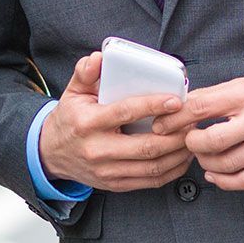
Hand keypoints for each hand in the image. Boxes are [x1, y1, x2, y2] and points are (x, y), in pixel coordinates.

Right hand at [38, 52, 192, 192]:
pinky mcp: (116, 184)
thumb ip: (86, 73)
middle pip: (146, 146)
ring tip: (191, 137)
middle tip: (192, 120)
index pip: (125, 113)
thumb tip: (99, 58)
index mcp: (88, 123)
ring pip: (153, 167)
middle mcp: (98, 150)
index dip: (153, 106)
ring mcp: (108, 171)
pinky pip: (151, 181)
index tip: (175, 100)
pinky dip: (172, 170)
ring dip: (178, 153)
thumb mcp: (73, 92)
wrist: (51, 153)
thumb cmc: (69, 119)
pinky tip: (182, 156)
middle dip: (175, 134)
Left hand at [151, 70, 243, 191]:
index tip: (162, 125)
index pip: (200, 107)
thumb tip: (181, 107)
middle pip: (211, 141)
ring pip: (227, 164)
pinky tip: (216, 174)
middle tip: (187, 143)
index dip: (175, 119)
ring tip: (203, 157)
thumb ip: (217, 96)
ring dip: (206, 164)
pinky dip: (225, 182)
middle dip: (191, 145)